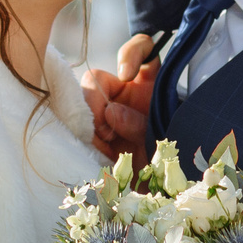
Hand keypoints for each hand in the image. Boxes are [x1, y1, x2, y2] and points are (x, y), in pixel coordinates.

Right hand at [80, 34, 157, 162]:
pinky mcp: (92, 136)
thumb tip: (110, 112)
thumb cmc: (168, 160)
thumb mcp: (162, 138)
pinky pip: (75, 128)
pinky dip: (78, 138)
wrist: (160, 192)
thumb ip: (139, 123)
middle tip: (104, 132)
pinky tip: (91, 153)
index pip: (143, 50)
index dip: (132, 52)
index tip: (128, 74)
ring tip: (101, 149)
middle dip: (93, 102)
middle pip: (95, 79)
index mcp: (149, 86)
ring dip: (85, 125)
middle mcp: (125, 95)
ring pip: (80, 104)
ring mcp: (104, 115)